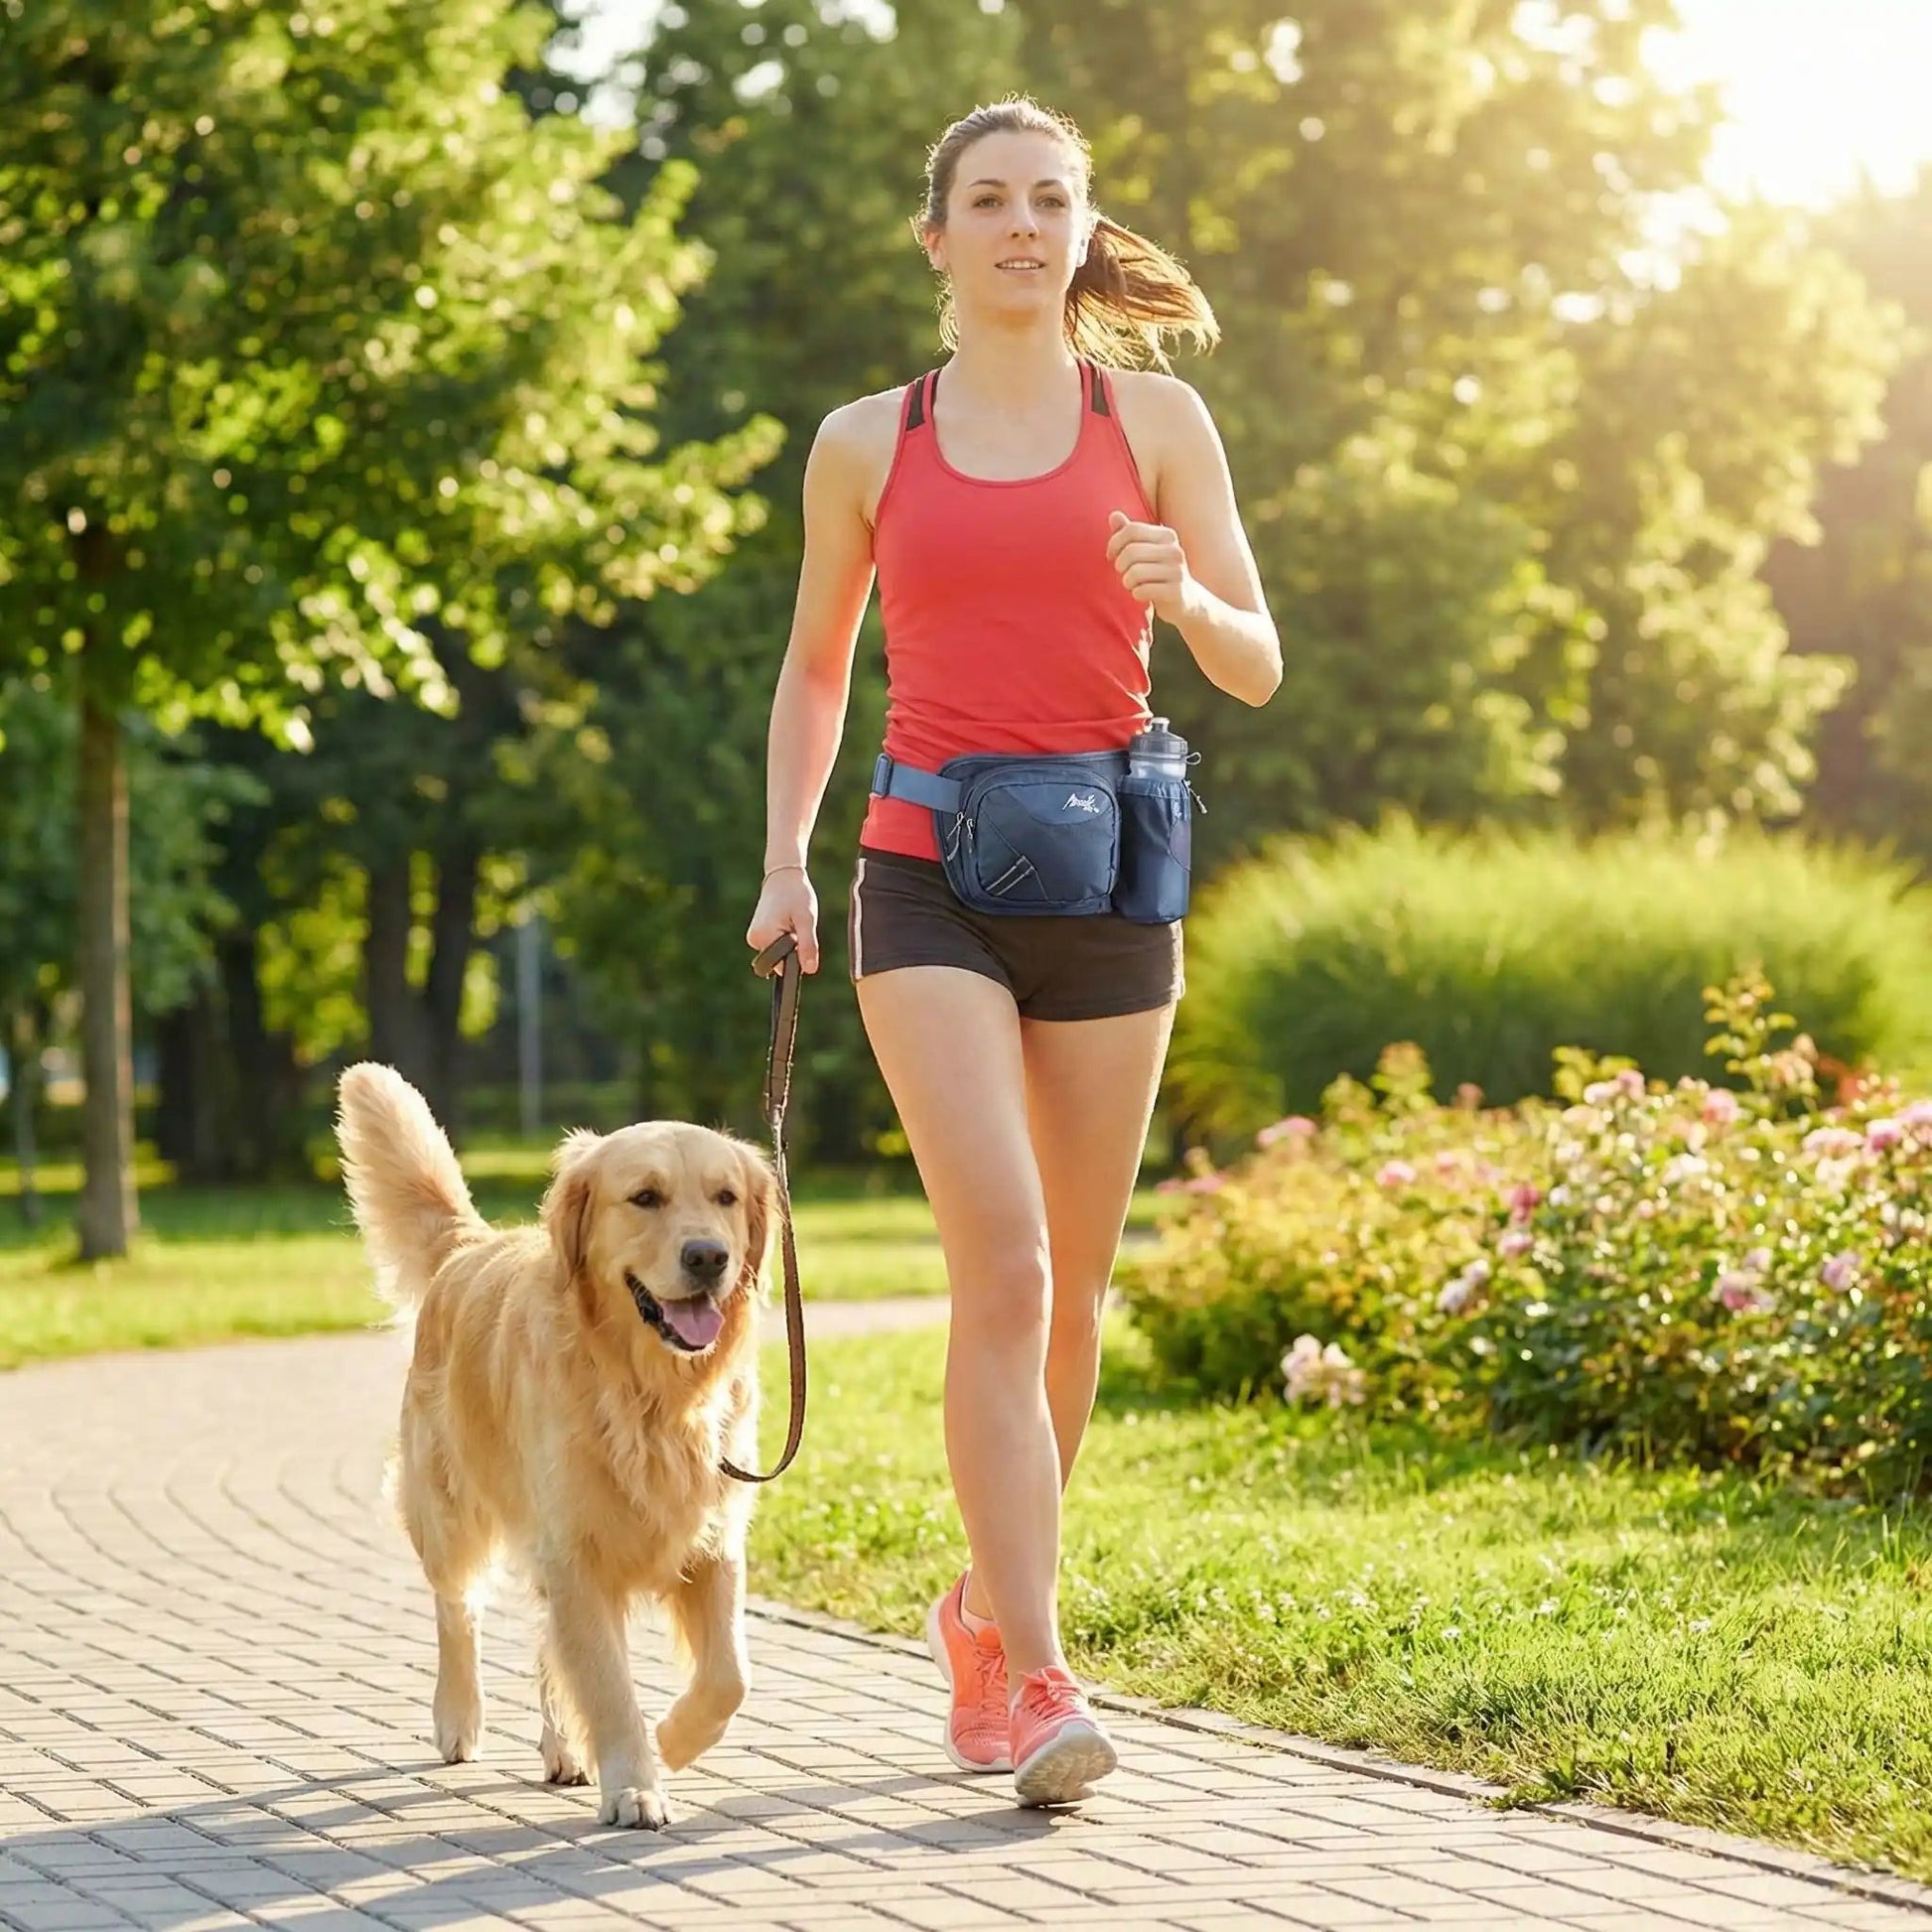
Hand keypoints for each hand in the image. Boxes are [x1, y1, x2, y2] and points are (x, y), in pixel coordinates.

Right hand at [747, 867, 819, 974]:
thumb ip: (807, 945)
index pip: (784, 966)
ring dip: (789, 943)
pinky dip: (784, 938)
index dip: (797, 955)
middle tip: (797, 925)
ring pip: (778, 954)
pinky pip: (775, 946)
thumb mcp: (807, 920)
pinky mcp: (757, 935)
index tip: (801, 933)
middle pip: (780, 962)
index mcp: (764, 937)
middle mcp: (754, 940)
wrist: (783, 876)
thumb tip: (810, 970)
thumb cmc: (797, 895)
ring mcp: (754, 938)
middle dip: (793, 949)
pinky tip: (787, 922)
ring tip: (792, 921)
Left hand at [1107, 509, 1195, 624]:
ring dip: (1127, 581)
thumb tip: (1113, 515)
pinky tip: (1141, 594)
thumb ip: (1128, 532)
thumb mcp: (1144, 549)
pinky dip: (1136, 594)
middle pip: (1131, 551)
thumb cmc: (1157, 571)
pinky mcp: (1176, 592)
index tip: (1111, 555)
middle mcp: (1175, 551)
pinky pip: (1142, 591)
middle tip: (1123, 573)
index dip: (1114, 543)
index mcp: (1167, 535)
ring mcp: (1177, 572)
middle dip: (1119, 565)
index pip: (1132, 530)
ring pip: (1135, 572)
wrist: (1185, 599)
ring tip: (1133, 584)